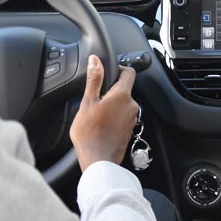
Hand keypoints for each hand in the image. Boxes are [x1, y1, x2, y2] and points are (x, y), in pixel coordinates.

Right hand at [69, 55, 137, 170]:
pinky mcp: (130, 129)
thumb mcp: (88, 102)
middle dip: (111, 90)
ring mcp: (132, 118)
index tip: (107, 73)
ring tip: (96, 113)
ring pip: (123, 103)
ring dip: (112, 104)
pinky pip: (123, 116)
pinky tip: (102, 123)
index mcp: (123, 95)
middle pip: (124, 88)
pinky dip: (114, 116)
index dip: (118, 68)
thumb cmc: (90, 133)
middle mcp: (132, 105)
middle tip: (95, 98)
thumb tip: (95, 60)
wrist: (98, 160)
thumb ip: (94, 79)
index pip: (129, 72)